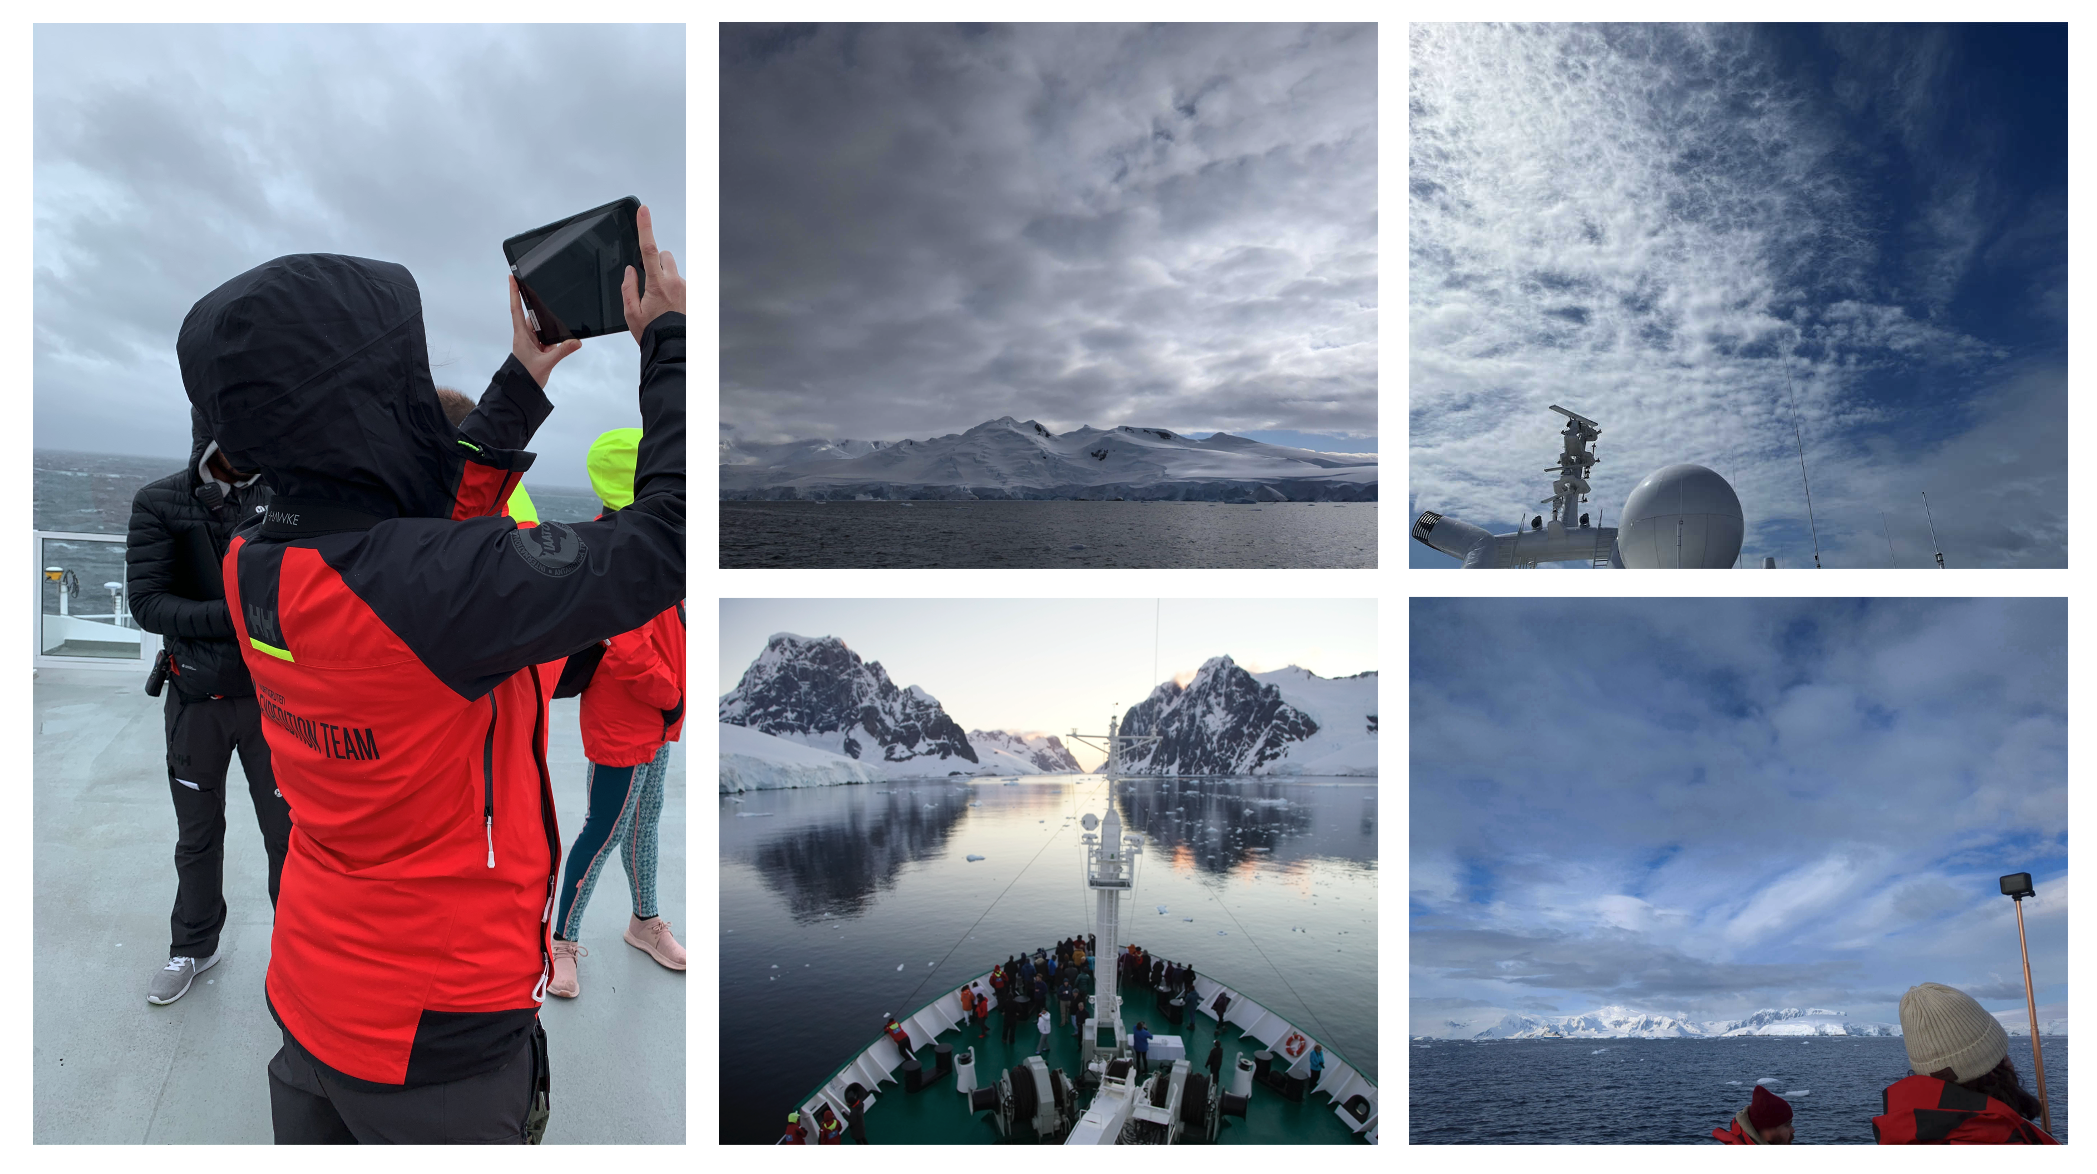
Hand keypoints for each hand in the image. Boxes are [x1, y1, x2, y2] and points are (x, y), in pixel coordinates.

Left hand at [510, 275, 581, 387]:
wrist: (522, 390)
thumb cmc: (526, 376)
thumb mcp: (546, 363)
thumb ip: (562, 351)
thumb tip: (576, 341)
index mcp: (522, 335)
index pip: (517, 309)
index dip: (514, 293)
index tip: (512, 278)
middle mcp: (525, 336)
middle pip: (531, 315)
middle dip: (537, 306)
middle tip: (541, 291)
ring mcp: (532, 343)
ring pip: (541, 327)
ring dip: (549, 325)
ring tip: (555, 320)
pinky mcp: (538, 349)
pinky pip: (547, 338)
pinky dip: (554, 337)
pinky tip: (561, 338)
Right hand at [621, 203, 684, 341]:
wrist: (674, 349)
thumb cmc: (652, 334)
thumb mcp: (631, 313)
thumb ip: (628, 287)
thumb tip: (631, 270)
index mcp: (658, 284)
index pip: (650, 249)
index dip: (646, 227)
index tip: (644, 210)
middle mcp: (676, 282)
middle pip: (665, 256)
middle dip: (656, 261)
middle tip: (649, 282)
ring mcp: (688, 289)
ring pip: (674, 272)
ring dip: (666, 279)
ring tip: (661, 303)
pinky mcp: (694, 295)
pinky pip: (682, 284)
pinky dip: (675, 290)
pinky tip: (670, 308)